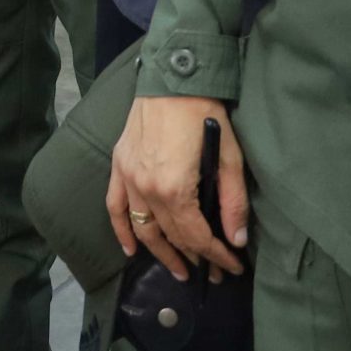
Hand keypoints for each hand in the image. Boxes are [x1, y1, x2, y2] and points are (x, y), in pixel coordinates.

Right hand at [111, 95, 247, 281]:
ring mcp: (128, 177)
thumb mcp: (229, 157)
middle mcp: (146, 189)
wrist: (172, 77)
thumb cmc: (205, 113)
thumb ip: (232, 201)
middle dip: (195, 257)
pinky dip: (121, 231)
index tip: (233, 267)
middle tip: (213, 273)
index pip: (196, 236)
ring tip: (180, 270)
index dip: (217, 256)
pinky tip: (131, 249)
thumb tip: (235, 239)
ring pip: (142, 228)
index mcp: (174, 188)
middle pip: (171, 235)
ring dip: (161, 253)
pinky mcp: (119, 165)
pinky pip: (114, 206)